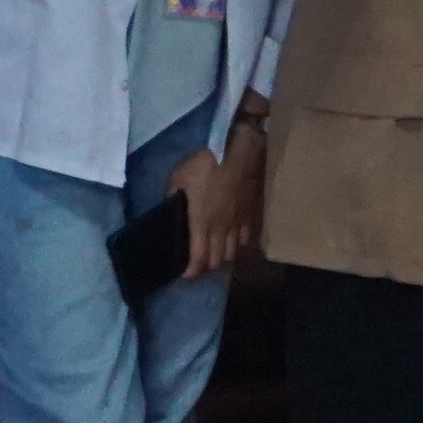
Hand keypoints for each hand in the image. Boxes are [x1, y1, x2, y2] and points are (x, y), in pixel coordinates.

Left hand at [174, 126, 268, 279]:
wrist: (237, 149)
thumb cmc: (203, 162)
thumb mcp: (177, 179)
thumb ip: (174, 200)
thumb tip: (171, 212)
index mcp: (200, 222)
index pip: (198, 259)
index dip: (191, 272)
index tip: (184, 274)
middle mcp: (221, 228)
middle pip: (217, 260)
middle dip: (206, 265)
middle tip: (198, 260)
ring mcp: (239, 222)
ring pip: (233, 253)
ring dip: (223, 255)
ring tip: (216, 251)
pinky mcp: (252, 213)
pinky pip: (247, 238)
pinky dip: (239, 243)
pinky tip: (233, 238)